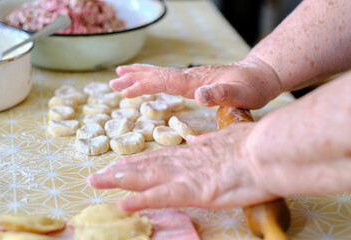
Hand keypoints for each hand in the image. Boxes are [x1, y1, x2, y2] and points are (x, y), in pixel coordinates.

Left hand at [88, 123, 278, 211]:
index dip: (137, 162)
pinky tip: (123, 203)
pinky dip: (141, 200)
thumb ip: (207, 143)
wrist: (267, 150)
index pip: (159, 157)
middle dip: (120, 171)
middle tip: (97, 174)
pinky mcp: (194, 190)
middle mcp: (184, 161)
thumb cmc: (254, 145)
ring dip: (120, 181)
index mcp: (193, 151)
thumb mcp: (227, 139)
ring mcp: (187, 175)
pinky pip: (162, 197)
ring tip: (98, 182)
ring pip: (146, 178)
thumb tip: (193, 142)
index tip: (121, 165)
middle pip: (146, 166)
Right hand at [110, 57, 281, 108]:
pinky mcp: (195, 81)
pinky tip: (150, 81)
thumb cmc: (252, 87)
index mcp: (196, 81)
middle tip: (112, 81)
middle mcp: (190, 77)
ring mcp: (191, 78)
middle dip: (134, 78)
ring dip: (140, 75)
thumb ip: (221, 94)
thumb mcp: (241, 94)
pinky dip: (153, 78)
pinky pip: (168, 78)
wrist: (260, 76)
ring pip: (160, 74)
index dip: (143, 85)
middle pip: (156, 75)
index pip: (163, 81)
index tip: (124, 90)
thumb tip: (199, 95)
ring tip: (121, 75)